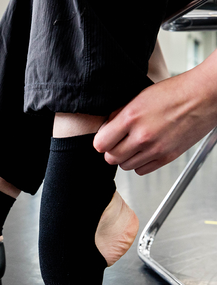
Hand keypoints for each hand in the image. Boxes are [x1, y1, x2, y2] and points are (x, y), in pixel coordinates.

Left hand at [94, 63, 216, 174]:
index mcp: (131, 117)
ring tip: (133, 145)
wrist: (203, 96)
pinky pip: (141, 171)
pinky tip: (143, 152)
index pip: (100, 143)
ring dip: (125, 158)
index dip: (101, 141)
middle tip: (117, 143)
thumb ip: (119, 115)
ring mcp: (155, 149)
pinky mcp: (166, 157)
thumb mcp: (139, 97)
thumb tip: (105, 129)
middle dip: (111, 150)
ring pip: (125, 166)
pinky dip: (139, 164)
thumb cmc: (174, 93)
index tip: (105, 138)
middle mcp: (142, 136)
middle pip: (111, 158)